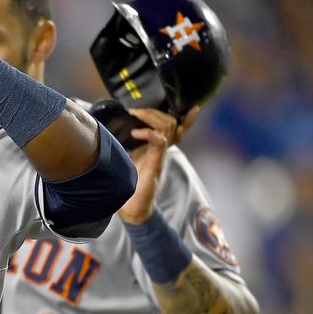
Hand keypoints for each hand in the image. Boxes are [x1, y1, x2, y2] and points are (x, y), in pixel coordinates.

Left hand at [117, 107, 182, 223]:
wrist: (133, 206)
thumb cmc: (130, 184)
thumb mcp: (130, 159)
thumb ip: (130, 147)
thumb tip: (117, 132)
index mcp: (158, 149)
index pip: (177, 130)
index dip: (188, 119)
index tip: (194, 106)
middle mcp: (162, 151)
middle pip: (172, 123)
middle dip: (155, 111)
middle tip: (136, 111)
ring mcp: (160, 156)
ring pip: (167, 128)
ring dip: (150, 118)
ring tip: (135, 116)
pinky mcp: (155, 163)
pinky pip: (160, 142)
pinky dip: (148, 133)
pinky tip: (135, 134)